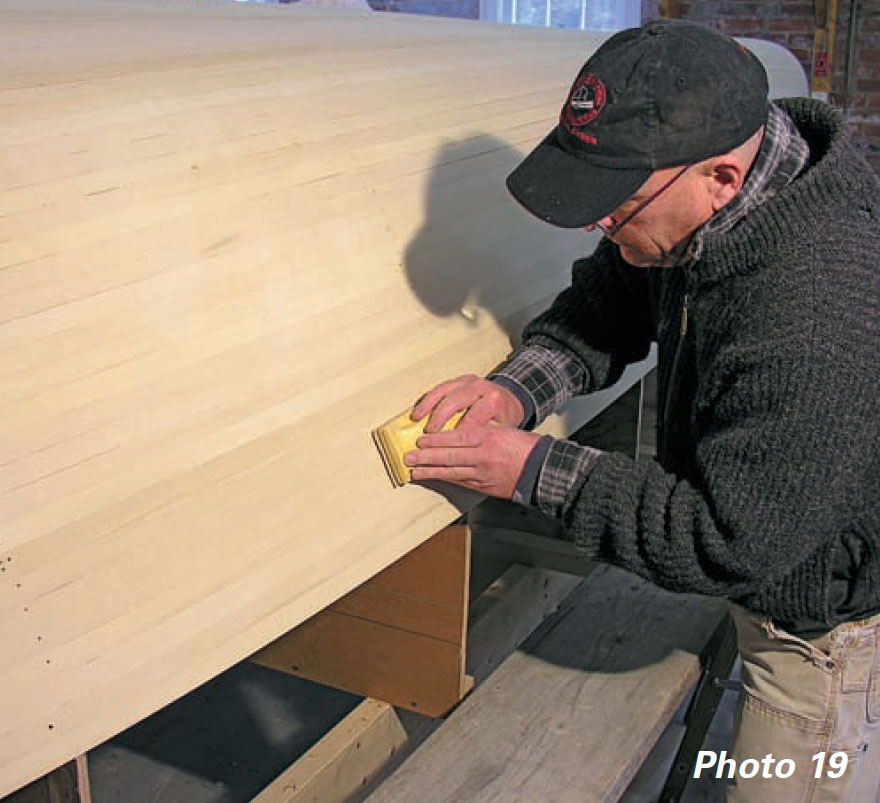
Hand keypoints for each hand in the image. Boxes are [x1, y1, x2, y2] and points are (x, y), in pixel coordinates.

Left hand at [404, 425, 541, 498]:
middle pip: (450, 456)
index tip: (420, 440)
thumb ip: (481, 432)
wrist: (541, 469)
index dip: (436, 440)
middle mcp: (484, 456)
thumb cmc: (524, 447)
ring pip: (452, 472)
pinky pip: (461, 482)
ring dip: (430, 472)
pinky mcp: (484, 487)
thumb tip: (456, 434)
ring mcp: (483, 474)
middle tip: (408, 457)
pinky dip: (446, 480)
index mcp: (488, 437)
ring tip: (414, 471)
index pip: (456, 438)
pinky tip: (434, 478)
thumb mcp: (503, 430)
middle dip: (426, 457)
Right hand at [412, 374, 524, 433]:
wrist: (508, 401)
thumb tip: (465, 449)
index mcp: (493, 399)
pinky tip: (418, 410)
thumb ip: (483, 436)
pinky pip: (438, 387)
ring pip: (443, 390)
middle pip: (455, 400)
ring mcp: (466, 382)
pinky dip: (426, 399)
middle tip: (429, 433)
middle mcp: (479, 387)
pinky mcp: (456, 381)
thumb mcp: (500, 430)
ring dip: (427, 405)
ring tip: (416, 418)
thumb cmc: (502, 417)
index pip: (473, 416)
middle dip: (439, 417)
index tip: (449, 444)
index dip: (459, 431)